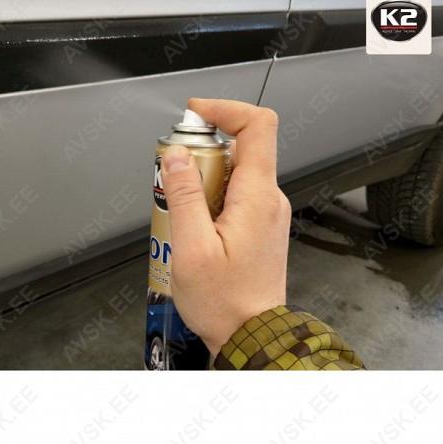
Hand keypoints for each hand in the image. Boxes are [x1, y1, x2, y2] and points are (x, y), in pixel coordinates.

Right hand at [161, 98, 290, 355]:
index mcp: (257, 195)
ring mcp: (266, 210)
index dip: (225, 109)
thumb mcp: (192, 248)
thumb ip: (183, 195)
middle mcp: (268, 198)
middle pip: (239, 145)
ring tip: (181, 211)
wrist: (252, 334)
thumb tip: (175, 155)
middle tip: (174, 180)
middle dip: (201, 152)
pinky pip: (234, 191)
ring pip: (233, 170)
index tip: (194, 113)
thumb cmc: (225, 301)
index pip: (257, 125)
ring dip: (202, 177)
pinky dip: (209, 194)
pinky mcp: (258, 222)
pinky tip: (193, 223)